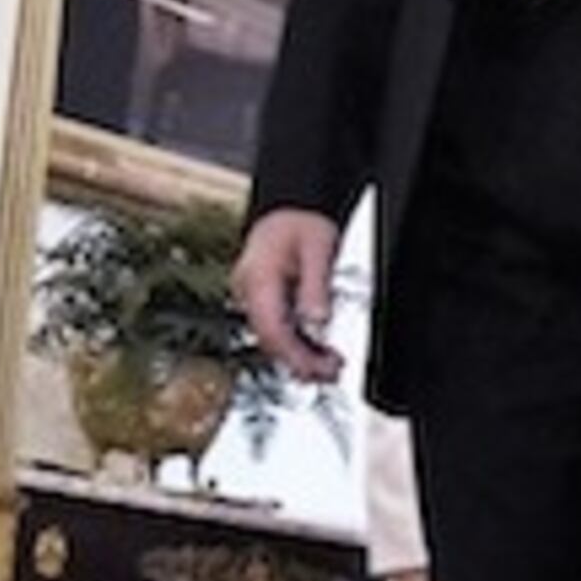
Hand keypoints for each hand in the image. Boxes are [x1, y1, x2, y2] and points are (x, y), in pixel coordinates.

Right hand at [230, 208, 346, 382]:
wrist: (290, 207)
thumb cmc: (301, 221)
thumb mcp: (318, 247)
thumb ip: (316, 286)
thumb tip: (317, 322)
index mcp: (258, 278)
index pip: (271, 329)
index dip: (294, 354)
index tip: (319, 369)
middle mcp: (248, 291)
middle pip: (269, 340)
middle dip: (299, 362)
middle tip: (332, 373)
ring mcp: (251, 297)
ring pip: (271, 339)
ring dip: (298, 357)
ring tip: (330, 368)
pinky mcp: (261, 301)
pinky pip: (275, 330)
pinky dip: (295, 345)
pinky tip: (315, 353)